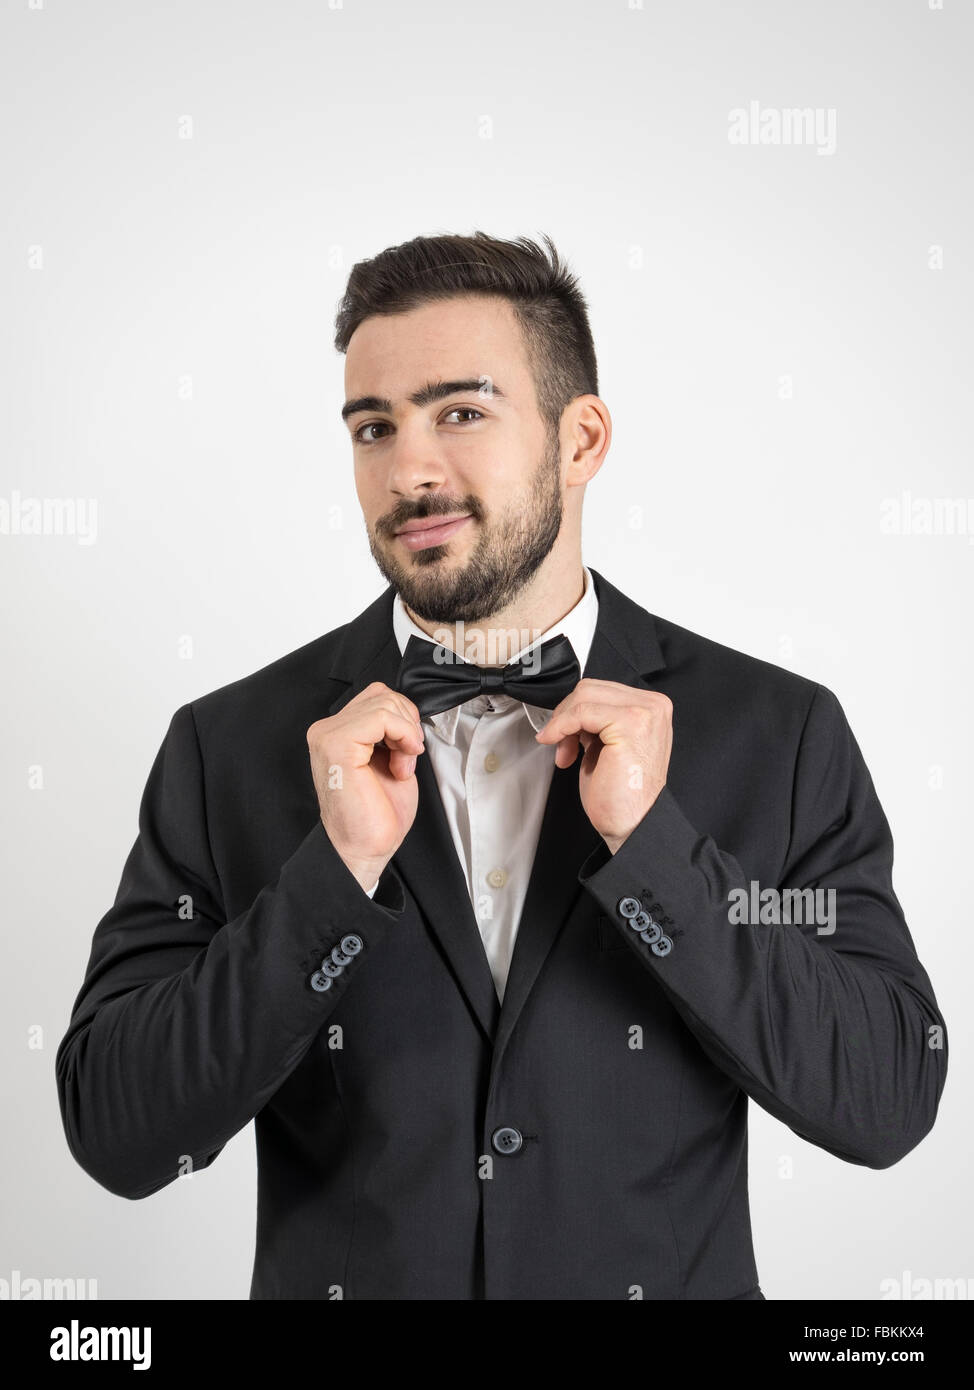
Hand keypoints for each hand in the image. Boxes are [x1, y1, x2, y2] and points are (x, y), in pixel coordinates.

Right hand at [307, 683, 424, 891]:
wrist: (364, 848)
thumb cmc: (376, 814)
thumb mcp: (389, 759)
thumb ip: (391, 732)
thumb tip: (407, 712)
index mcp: (337, 731)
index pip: (378, 696)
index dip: (404, 718)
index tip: (408, 749)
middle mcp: (327, 730)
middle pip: (382, 695)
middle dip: (407, 724)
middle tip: (406, 758)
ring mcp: (328, 735)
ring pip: (384, 703)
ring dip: (406, 734)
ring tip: (400, 764)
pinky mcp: (337, 744)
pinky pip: (381, 717)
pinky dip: (403, 736)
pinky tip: (400, 763)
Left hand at [534, 679, 672, 852]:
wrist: (634, 825)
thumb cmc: (622, 795)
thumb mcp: (608, 746)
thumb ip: (597, 722)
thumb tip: (571, 709)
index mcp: (651, 708)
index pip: (601, 690)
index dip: (573, 711)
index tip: (562, 736)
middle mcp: (653, 706)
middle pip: (591, 688)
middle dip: (566, 715)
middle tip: (560, 745)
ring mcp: (645, 712)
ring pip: (584, 696)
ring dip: (563, 723)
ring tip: (565, 752)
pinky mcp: (631, 723)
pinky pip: (582, 712)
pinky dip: (562, 727)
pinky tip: (560, 747)